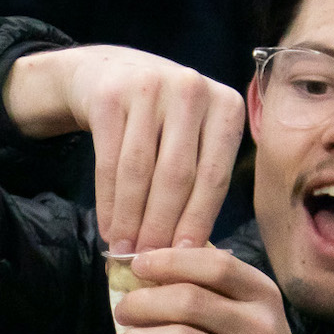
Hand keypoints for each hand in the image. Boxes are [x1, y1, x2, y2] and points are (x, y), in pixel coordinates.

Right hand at [3, 46, 244, 251]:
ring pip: (139, 171)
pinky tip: (108, 227)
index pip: (214, 175)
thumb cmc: (161, 117)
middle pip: (176, 175)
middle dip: (161, 225)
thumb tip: (197, 250)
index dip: (198, 220)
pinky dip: (108, 201)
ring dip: (131, 219)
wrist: (110, 70)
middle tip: (151, 262)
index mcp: (225, 105)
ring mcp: (149, 89)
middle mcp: (192, 91)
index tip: (185, 258)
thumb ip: (201, 176)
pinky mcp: (109, 96)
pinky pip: (108, 161)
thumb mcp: (194, 133)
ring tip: (125, 252)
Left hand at [108, 248, 333, 333]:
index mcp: (263, 298)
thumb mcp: (253, 322)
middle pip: (189, 300)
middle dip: (142, 303)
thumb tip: (149, 270)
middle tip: (121, 313)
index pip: (216, 265)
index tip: (137, 266)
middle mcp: (261, 328)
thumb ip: (214, 295)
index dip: (170, 261)